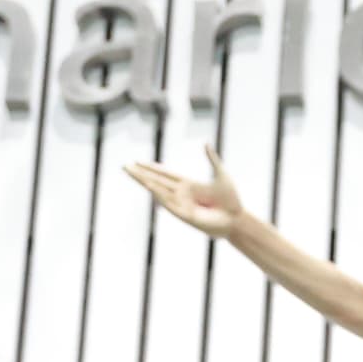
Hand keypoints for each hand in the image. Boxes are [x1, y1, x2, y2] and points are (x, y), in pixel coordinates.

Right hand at [122, 147, 244, 238]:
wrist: (237, 218)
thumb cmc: (231, 200)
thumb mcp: (221, 174)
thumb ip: (212, 159)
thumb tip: (206, 143)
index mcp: (188, 184)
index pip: (165, 174)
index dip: (152, 167)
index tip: (138, 161)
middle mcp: (181, 194)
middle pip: (157, 181)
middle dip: (141, 174)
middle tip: (125, 166)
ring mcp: (182, 204)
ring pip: (159, 191)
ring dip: (145, 181)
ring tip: (131, 172)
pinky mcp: (185, 215)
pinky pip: (169, 203)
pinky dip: (159, 194)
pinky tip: (149, 186)